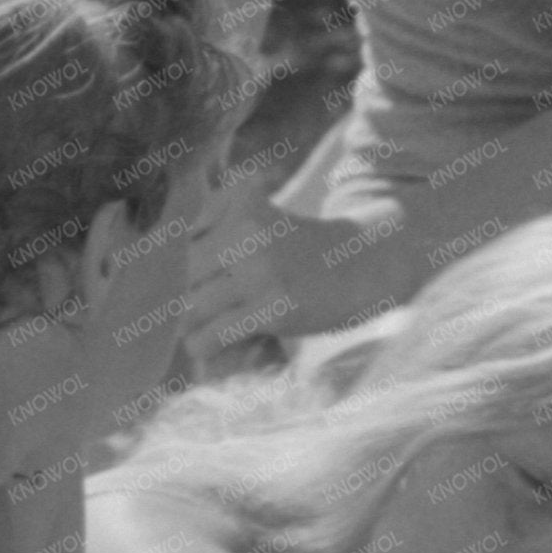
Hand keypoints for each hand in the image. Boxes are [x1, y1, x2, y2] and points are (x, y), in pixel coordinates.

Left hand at [183, 197, 397, 357]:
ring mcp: (261, 272)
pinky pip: (215, 334)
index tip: (215, 278)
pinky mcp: (273, 309)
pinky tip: (211, 347)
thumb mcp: (265, 216)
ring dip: (201, 321)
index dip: (199, 265)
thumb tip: (183, 262)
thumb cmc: (312, 246)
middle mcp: (248, 234)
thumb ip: (221, 223)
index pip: (192, 240)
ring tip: (212, 328)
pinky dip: (207, 345)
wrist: (368, 265)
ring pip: (196, 304)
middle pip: (192, 272)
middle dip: (200, 291)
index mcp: (245, 205)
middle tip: (220, 306)